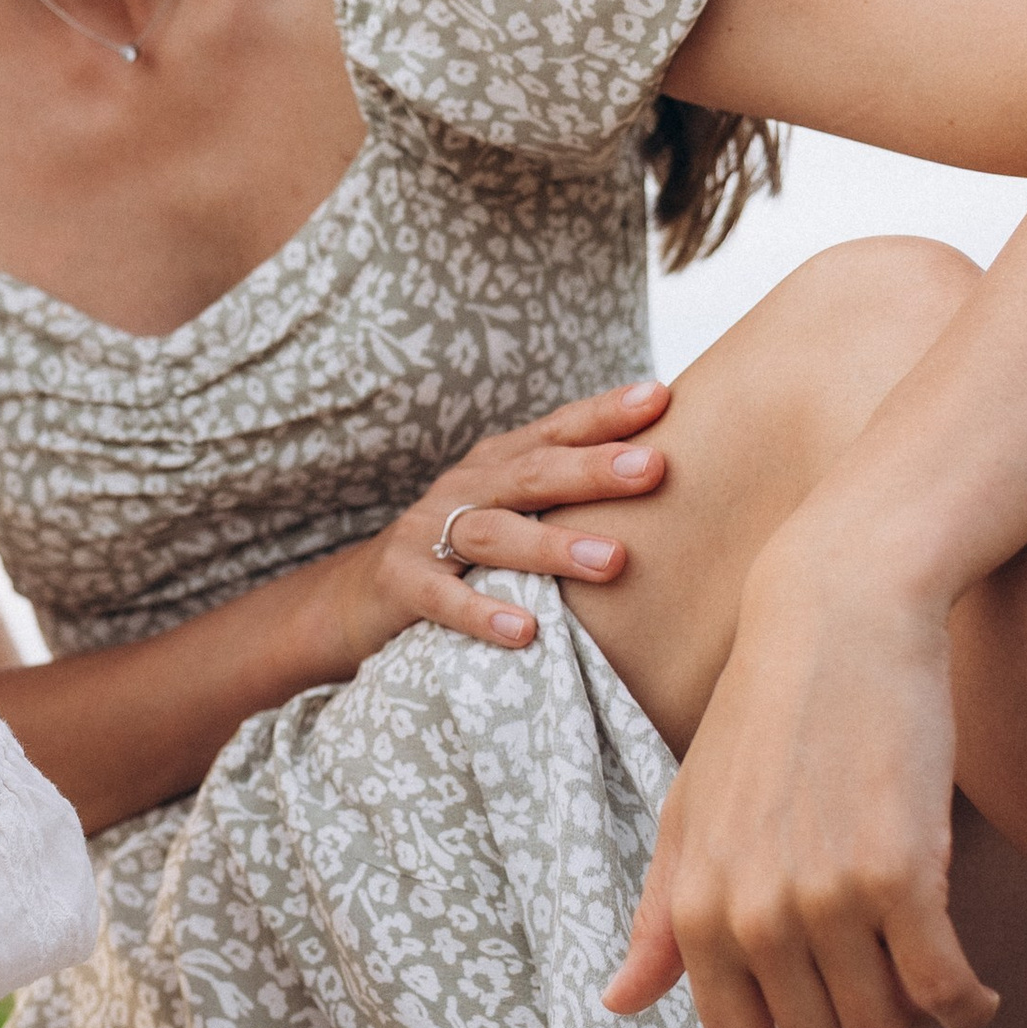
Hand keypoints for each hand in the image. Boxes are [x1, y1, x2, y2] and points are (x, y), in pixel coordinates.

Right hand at [318, 379, 672, 673]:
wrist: (361, 592)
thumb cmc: (462, 551)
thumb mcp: (511, 509)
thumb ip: (567, 494)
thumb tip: (665, 476)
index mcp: (500, 464)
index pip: (557, 430)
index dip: (605, 413)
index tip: (660, 397)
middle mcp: (466, 488)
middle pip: (532, 473)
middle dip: (593, 469)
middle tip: (651, 469)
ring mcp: (428, 533)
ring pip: (494, 533)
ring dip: (553, 547)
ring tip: (612, 562)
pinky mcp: (403, 584)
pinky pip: (444, 598)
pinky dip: (482, 613)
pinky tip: (524, 629)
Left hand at [602, 543, 995, 1027]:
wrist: (835, 623)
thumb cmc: (762, 718)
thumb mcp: (690, 815)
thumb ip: (661, 917)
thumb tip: (619, 1001)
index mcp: (696, 905)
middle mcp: (752, 913)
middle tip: (895, 1021)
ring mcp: (824, 897)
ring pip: (885, 1027)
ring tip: (932, 994)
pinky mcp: (899, 875)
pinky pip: (943, 987)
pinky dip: (967, 1003)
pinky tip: (975, 989)